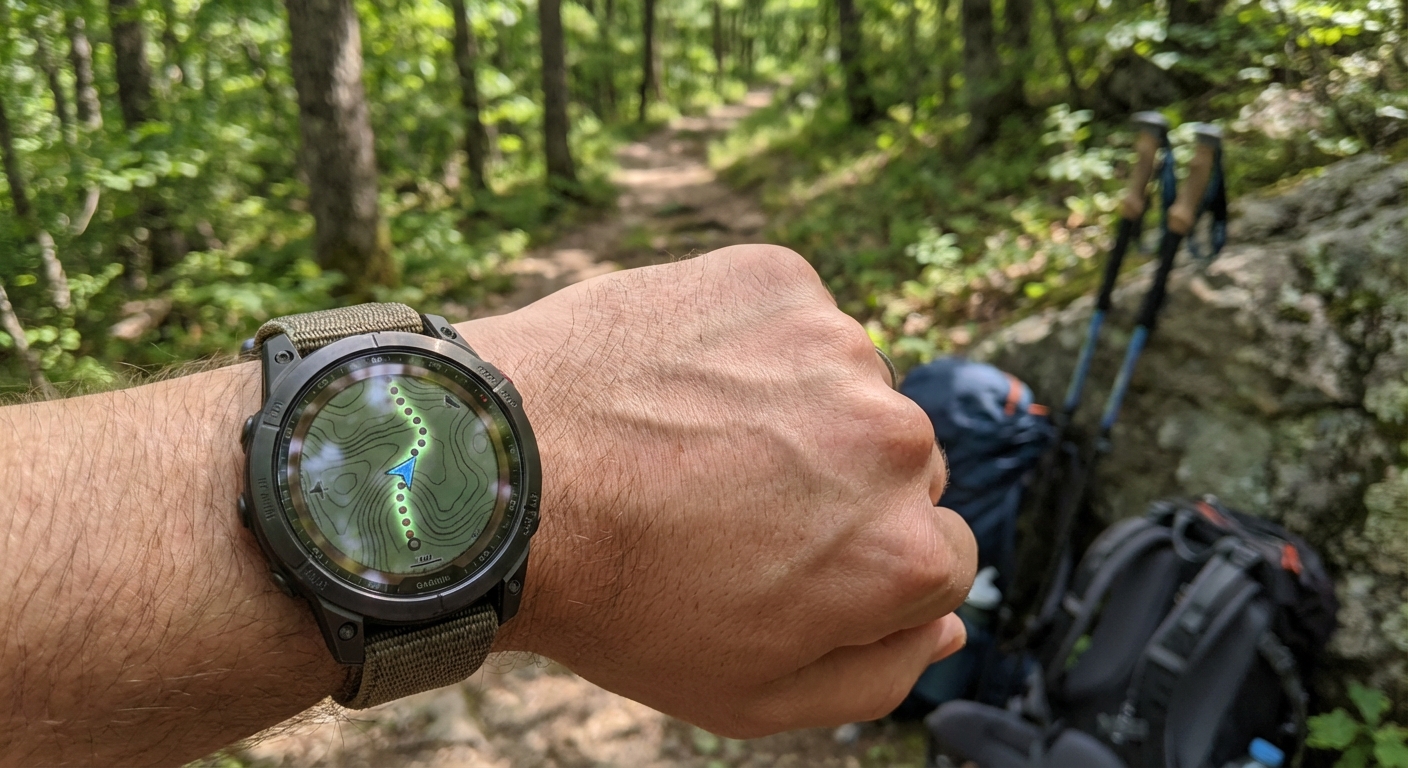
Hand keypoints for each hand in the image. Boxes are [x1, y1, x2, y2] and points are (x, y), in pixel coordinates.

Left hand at [463, 244, 975, 736]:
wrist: (499, 478)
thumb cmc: (619, 599)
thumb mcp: (752, 695)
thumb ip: (877, 675)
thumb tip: (949, 621)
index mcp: (904, 551)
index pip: (940, 559)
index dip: (861, 569)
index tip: (785, 560)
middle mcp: (895, 440)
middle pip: (901, 469)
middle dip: (837, 489)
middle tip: (730, 504)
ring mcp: (837, 346)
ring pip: (847, 387)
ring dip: (796, 410)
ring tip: (693, 440)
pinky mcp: (777, 278)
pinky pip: (792, 319)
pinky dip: (751, 345)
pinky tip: (679, 381)